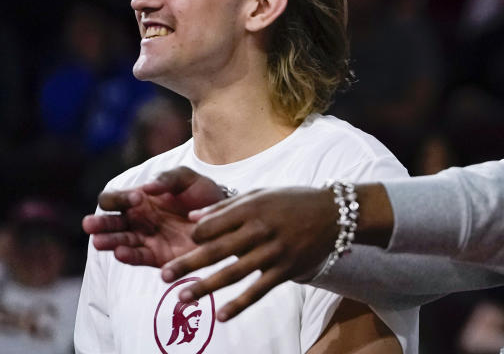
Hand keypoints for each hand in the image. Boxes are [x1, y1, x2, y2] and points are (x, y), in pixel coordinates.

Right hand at [82, 166, 225, 266]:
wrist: (226, 216)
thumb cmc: (203, 193)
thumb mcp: (187, 179)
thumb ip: (167, 179)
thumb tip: (145, 188)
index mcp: (139, 200)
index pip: (114, 199)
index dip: (119, 199)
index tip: (137, 199)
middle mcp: (137, 220)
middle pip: (110, 223)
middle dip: (100, 224)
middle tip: (91, 225)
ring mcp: (146, 239)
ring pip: (119, 242)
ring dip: (108, 242)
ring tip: (100, 242)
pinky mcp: (157, 257)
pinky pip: (138, 258)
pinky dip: (128, 256)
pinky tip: (121, 253)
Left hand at [161, 187, 338, 321]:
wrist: (335, 213)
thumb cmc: (293, 200)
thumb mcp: (261, 193)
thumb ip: (226, 206)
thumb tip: (192, 220)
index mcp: (251, 208)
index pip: (212, 225)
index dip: (194, 236)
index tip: (183, 243)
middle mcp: (260, 230)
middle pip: (216, 251)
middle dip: (187, 265)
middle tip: (163, 277)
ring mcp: (273, 252)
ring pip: (233, 274)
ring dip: (205, 288)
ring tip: (182, 299)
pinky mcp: (286, 270)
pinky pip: (258, 290)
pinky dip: (239, 304)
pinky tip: (221, 315)